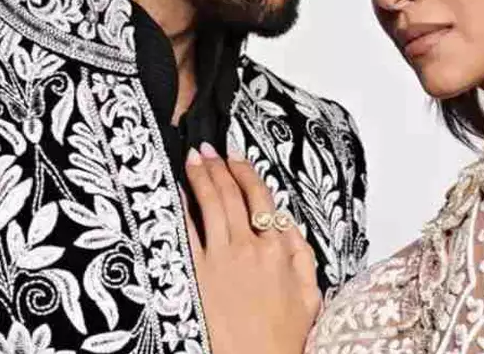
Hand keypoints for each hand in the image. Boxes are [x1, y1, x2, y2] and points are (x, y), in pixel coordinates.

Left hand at [184, 143, 319, 353]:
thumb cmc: (283, 338)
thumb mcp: (309, 294)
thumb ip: (301, 254)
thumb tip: (289, 224)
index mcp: (277, 250)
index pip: (261, 199)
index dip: (246, 172)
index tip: (236, 155)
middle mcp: (249, 248)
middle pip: (232, 196)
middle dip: (218, 167)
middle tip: (207, 149)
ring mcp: (221, 259)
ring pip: (210, 206)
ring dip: (200, 178)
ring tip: (192, 159)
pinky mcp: (198, 274)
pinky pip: (187, 233)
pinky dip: (180, 209)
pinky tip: (174, 194)